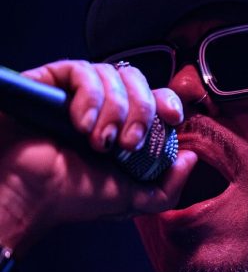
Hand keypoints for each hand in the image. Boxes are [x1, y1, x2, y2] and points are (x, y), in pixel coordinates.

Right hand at [0, 60, 196, 252]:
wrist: (31, 196)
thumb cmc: (77, 198)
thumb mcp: (134, 200)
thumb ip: (168, 188)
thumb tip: (191, 158)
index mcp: (126, 127)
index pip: (156, 98)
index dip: (169, 102)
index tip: (173, 119)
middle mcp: (106, 106)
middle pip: (139, 81)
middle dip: (141, 112)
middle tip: (128, 144)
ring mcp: (79, 93)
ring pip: (112, 74)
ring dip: (114, 110)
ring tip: (98, 141)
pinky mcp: (53, 83)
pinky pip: (81, 71)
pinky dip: (89, 97)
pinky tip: (80, 123)